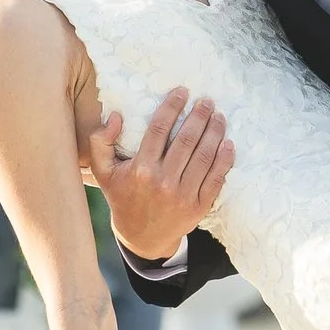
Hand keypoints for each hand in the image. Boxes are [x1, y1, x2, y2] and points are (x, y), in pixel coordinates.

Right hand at [84, 87, 232, 262]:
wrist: (142, 238)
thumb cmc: (123, 198)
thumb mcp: (103, 172)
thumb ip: (100, 142)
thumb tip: (116, 116)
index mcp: (141, 169)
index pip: (159, 130)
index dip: (172, 107)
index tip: (182, 92)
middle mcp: (163, 181)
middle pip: (187, 140)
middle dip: (199, 116)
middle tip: (207, 101)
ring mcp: (183, 195)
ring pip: (204, 156)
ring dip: (215, 133)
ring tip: (219, 116)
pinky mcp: (199, 206)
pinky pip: (216, 178)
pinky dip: (225, 159)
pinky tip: (228, 143)